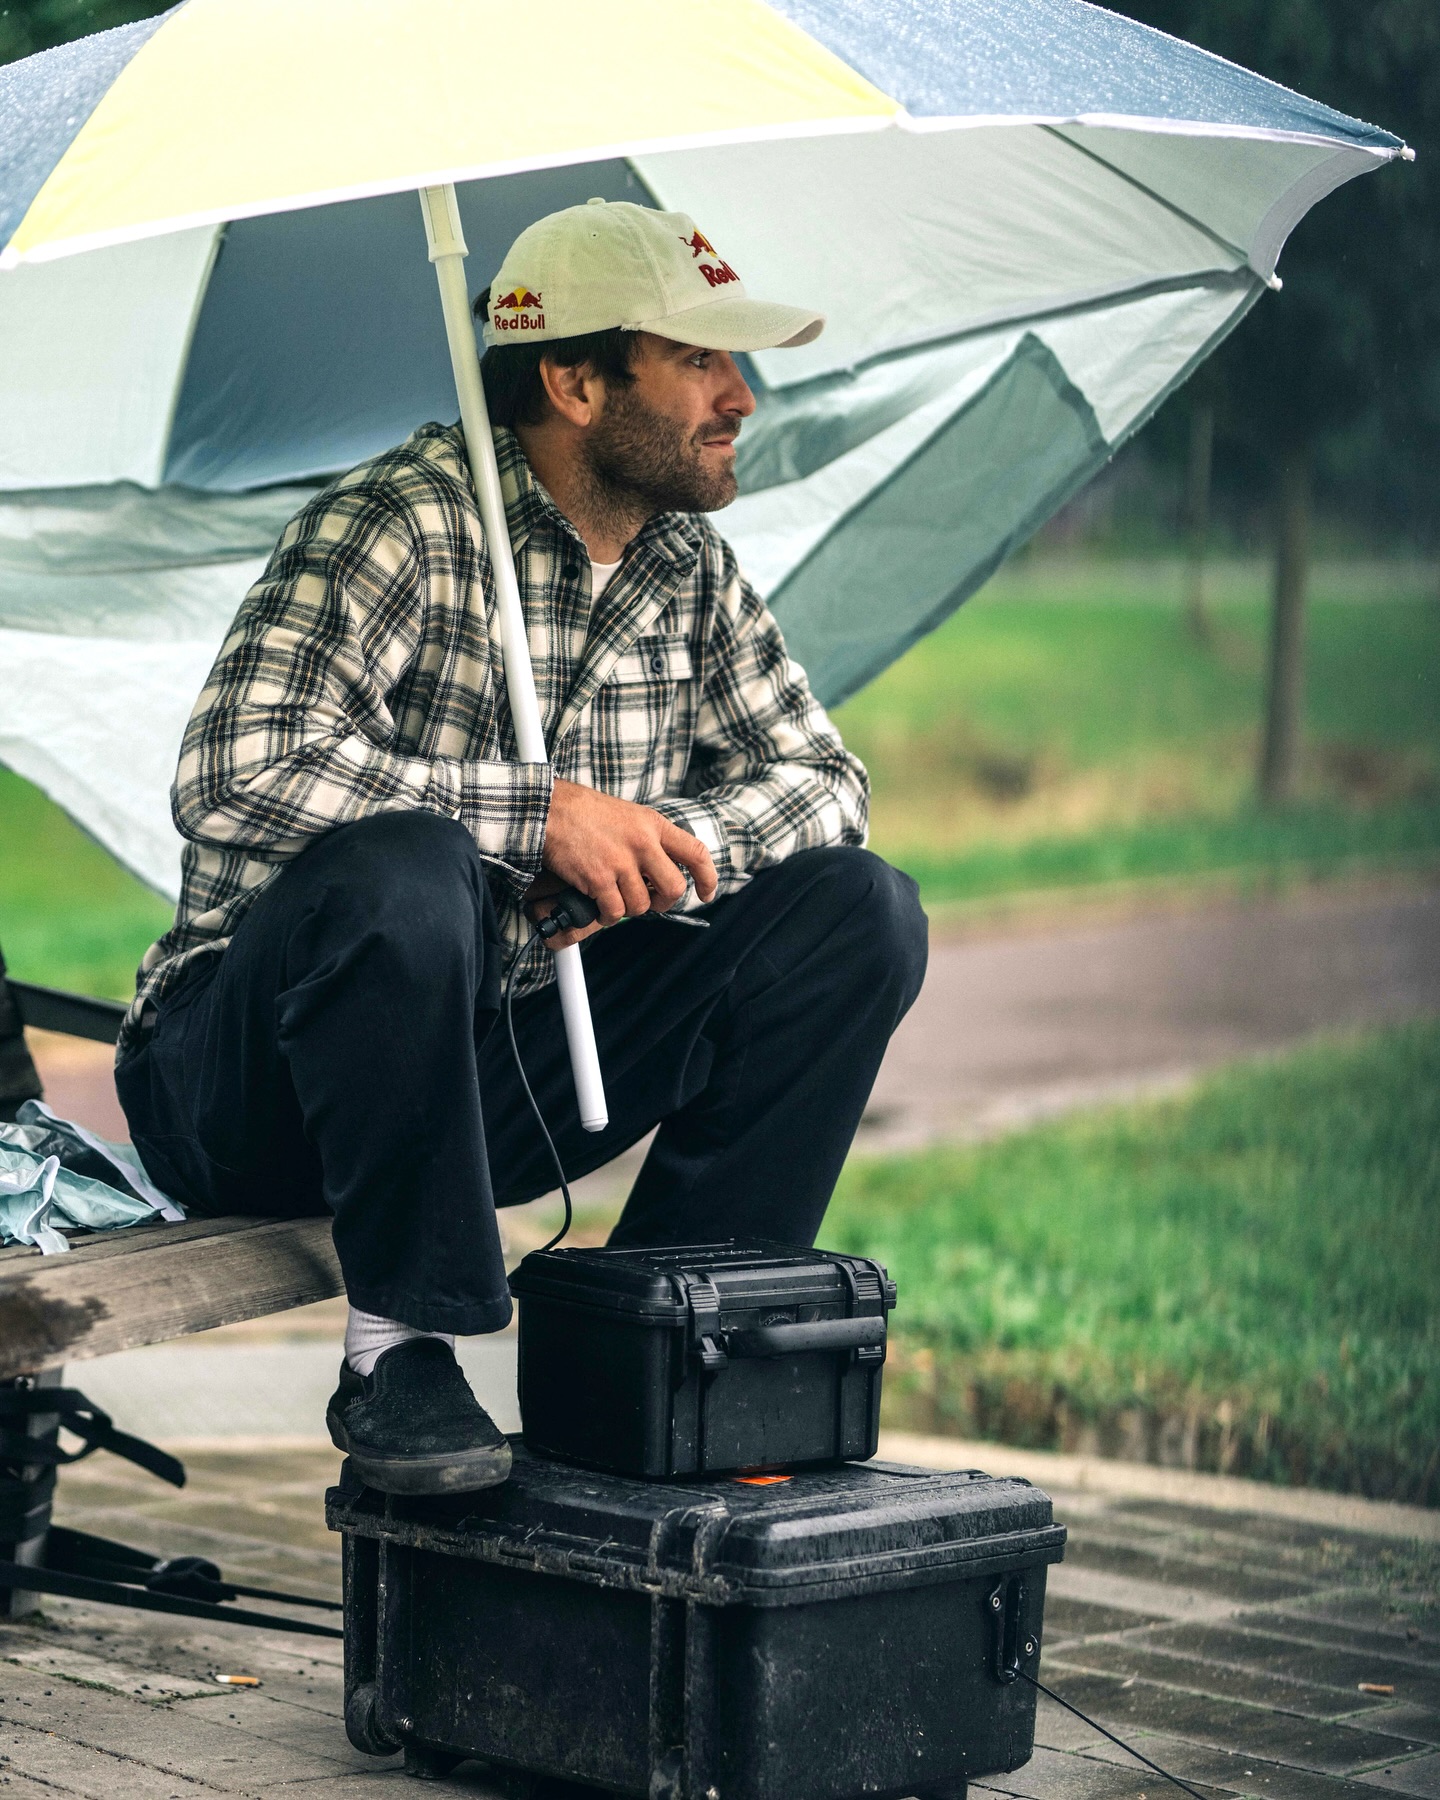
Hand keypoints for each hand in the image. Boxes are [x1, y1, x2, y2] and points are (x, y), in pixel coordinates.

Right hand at [534, 779, 717, 947]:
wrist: (549, 809)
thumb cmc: (584, 812)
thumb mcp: (628, 815)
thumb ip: (648, 839)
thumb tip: (658, 870)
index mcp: (654, 824)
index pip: (696, 853)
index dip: (708, 878)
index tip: (706, 892)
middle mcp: (643, 843)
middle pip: (674, 888)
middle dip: (664, 902)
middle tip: (651, 901)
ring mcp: (622, 862)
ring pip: (641, 905)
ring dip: (628, 908)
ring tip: (613, 897)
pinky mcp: (600, 879)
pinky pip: (615, 912)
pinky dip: (607, 915)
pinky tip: (599, 904)